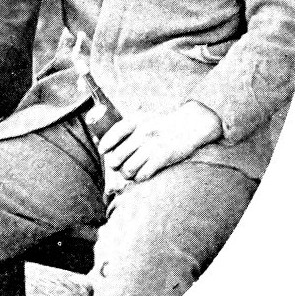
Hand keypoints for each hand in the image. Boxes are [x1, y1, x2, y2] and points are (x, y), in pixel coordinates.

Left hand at [98, 101, 222, 182]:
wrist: (191, 124)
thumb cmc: (164, 124)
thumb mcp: (146, 118)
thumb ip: (129, 128)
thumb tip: (106, 143)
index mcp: (137, 120)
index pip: (115, 132)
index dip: (106, 143)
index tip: (103, 150)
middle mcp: (143, 132)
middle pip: (117, 156)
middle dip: (115, 164)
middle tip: (118, 166)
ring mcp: (153, 145)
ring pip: (128, 169)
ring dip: (127, 174)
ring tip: (130, 172)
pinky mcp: (163, 157)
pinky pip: (143, 174)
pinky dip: (140, 177)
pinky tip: (142, 174)